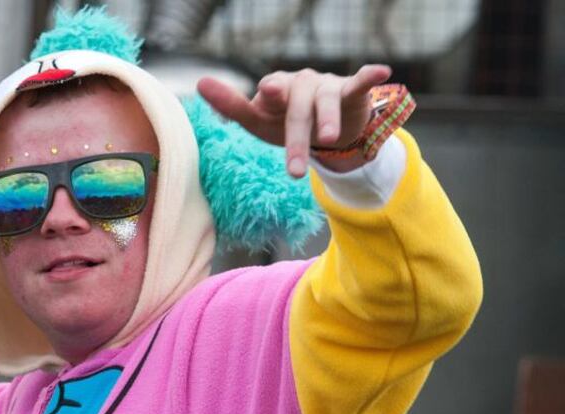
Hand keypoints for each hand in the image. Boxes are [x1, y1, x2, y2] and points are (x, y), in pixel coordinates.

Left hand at [196, 64, 391, 176]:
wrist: (323, 125)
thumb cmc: (283, 119)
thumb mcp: (258, 119)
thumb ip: (232, 107)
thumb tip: (202, 85)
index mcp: (275, 89)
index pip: (268, 94)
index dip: (269, 95)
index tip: (266, 93)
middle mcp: (298, 83)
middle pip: (297, 111)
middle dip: (296, 140)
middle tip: (295, 172)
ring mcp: (325, 86)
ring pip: (326, 102)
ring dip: (327, 120)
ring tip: (327, 139)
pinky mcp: (350, 91)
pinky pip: (359, 83)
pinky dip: (369, 76)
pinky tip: (381, 71)